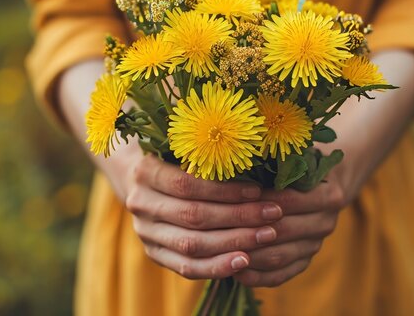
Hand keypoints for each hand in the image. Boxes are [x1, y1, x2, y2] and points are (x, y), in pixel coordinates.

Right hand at [124, 155, 284, 279]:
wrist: (141, 181)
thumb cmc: (173, 157)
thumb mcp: (182, 146)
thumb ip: (207, 152)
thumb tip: (254, 157)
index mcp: (144, 172)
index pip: (187, 185)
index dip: (225, 190)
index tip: (258, 191)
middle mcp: (140, 204)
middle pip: (193, 216)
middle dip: (238, 216)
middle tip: (273, 214)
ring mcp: (146, 233)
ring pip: (192, 244)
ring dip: (234, 242)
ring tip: (267, 236)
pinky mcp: (155, 254)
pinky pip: (187, 268)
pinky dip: (217, 267)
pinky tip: (244, 261)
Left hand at [233, 169, 349, 286]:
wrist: (327, 184)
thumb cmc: (300, 165)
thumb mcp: (293, 160)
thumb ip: (272, 167)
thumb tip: (235, 168)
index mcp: (328, 195)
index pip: (288, 201)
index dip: (258, 201)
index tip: (228, 199)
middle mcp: (326, 223)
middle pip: (283, 231)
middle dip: (250, 231)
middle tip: (219, 230)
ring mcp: (316, 245)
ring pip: (280, 256)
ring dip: (250, 256)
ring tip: (222, 252)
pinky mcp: (305, 262)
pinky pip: (279, 275)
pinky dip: (256, 276)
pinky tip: (235, 272)